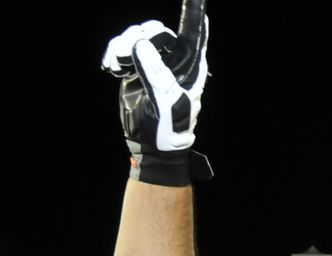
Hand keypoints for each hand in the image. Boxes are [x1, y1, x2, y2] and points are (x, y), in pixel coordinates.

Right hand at [102, 0, 209, 185]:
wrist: (149, 143)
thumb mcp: (162, 101)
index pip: (195, 31)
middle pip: (157, 29)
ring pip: (137, 35)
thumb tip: (142, 45)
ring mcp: (155, 62)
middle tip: (125, 58)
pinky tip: (112, 70)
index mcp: (191, 65)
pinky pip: (123, 47)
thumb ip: (154, 73)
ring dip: (121, 47)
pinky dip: (114, 54)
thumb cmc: (167, 126)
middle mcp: (175, 60)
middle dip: (139, 37)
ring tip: (116, 68)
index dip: (194, 11)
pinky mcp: (137, 66)